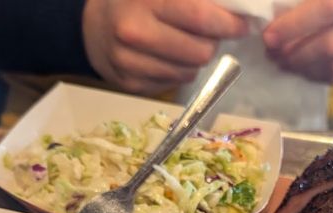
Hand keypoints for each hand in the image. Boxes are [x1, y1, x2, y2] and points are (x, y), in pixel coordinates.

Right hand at [82, 0, 247, 95]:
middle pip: (200, 52)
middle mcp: (134, 32)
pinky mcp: (130, 85)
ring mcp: (130, 63)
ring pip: (190, 72)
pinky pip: (173, 83)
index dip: (228, 24)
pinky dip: (177, 71)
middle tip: (208, 33)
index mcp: (145, 1)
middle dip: (212, 43)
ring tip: (183, 43)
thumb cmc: (133, 0)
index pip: (201, 18)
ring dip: (194, 59)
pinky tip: (166, 57)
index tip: (242, 24)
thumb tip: (235, 7)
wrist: (90, 26)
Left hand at [262, 0, 332, 83]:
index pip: (327, 8)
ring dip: (304, 69)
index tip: (269, 36)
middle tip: (273, 55)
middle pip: (331, 44)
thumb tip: (268, 16)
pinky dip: (317, 76)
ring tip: (285, 63)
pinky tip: (303, 68)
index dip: (294, 25)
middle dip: (296, 54)